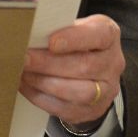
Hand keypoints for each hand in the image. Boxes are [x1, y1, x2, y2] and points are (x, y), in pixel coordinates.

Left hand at [20, 14, 123, 129]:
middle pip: (85, 66)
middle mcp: (113, 64)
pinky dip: (42, 98)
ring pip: (79, 92)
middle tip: (25, 58)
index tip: (51, 42)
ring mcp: (106, 91)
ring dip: (46, 83)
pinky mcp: (92, 110)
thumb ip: (59, 28)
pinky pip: (67, 109)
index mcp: (109, 35)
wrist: (91, 69)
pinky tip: (26, 86)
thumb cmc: (76, 41)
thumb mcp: (74, 26)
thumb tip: (29, 32)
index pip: (99, 35)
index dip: (75, 39)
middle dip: (50, 63)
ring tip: (24, 73)